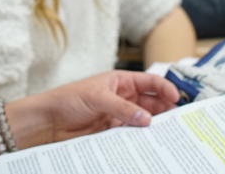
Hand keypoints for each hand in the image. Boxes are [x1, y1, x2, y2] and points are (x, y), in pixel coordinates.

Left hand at [13, 71, 178, 146]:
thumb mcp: (97, 98)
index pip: (149, 82)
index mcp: (120, 81)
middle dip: (165, 109)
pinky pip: (131, 134)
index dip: (165, 88)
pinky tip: (149, 143)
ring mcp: (118, 115)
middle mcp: (122, 97)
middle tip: (178, 120)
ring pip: (143, 120)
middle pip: (150, 102)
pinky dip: (141, 138)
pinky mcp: (112, 132)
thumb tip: (147, 119)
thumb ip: (123, 108)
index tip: (177, 98)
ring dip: (154, 125)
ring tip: (167, 133)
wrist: (47, 122)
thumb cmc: (67, 100)